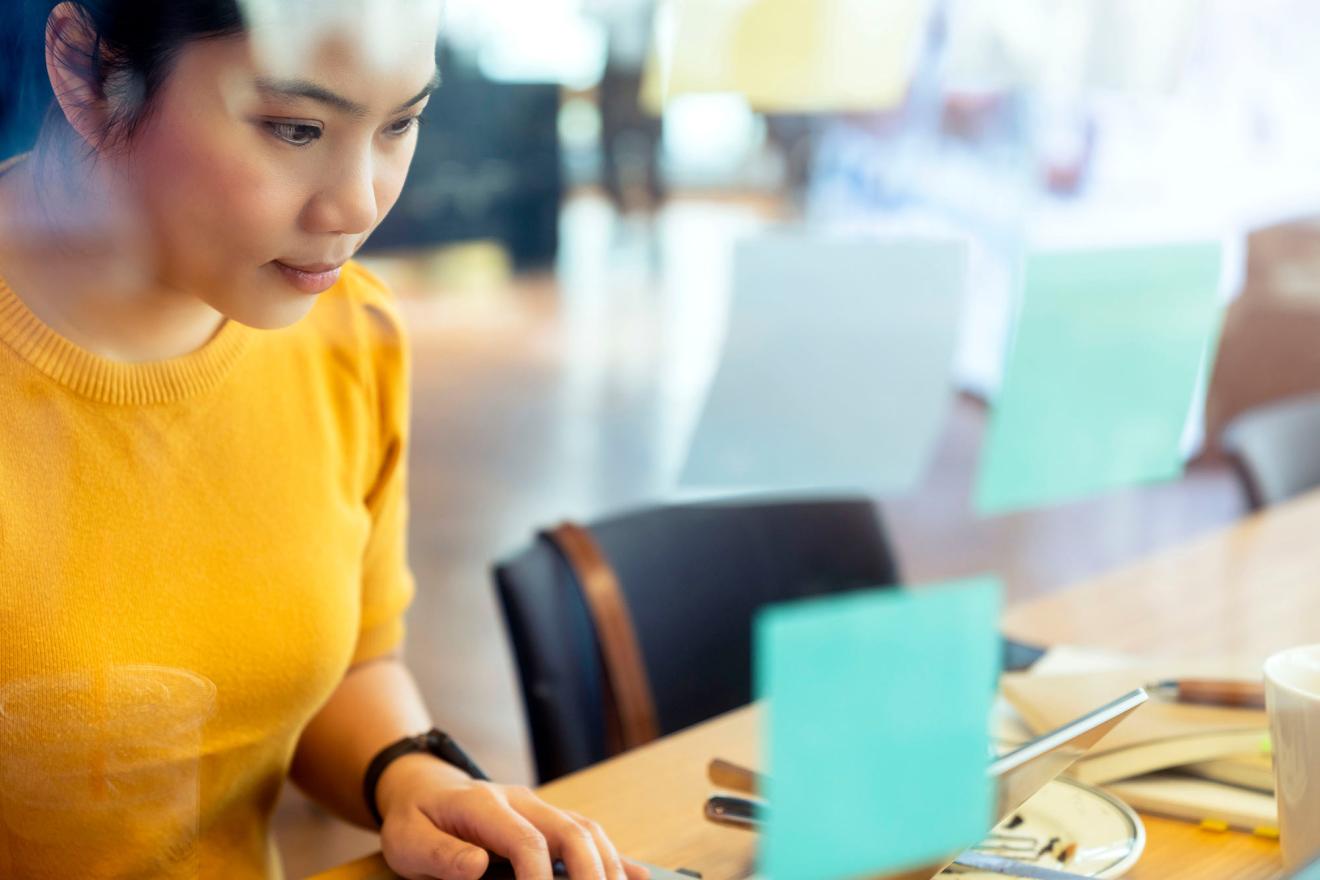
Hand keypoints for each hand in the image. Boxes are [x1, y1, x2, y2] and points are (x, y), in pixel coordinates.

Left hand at [375, 753, 651, 879]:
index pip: (525, 840)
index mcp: (484, 804)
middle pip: (571, 830)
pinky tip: (636, 877)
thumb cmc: (416, 819)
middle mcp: (520, 800)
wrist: (424, 787)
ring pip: (587, 830)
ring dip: (607, 867)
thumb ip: (437, 855)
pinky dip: (613, 857)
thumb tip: (476, 867)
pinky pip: (588, 833)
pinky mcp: (549, 819)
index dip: (538, 878)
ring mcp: (539, 807)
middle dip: (590, 875)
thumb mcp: (407, 839)